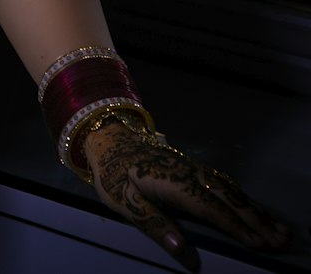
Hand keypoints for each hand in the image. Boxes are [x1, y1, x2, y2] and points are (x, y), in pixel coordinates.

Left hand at [84, 118, 290, 270]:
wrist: (109, 138)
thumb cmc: (114, 173)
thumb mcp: (125, 202)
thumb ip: (155, 226)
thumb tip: (184, 254)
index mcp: (171, 183)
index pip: (209, 208)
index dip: (234, 226)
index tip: (258, 243)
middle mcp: (188, 173)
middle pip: (227, 198)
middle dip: (256, 220)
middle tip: (282, 241)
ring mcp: (193, 168)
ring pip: (230, 190)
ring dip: (256, 210)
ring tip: (280, 230)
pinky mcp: (193, 167)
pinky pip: (224, 183)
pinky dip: (244, 198)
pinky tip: (256, 209)